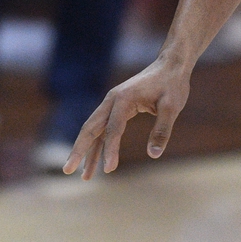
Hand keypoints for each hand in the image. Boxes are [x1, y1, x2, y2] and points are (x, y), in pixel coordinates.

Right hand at [63, 57, 191, 178]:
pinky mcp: (117, 108)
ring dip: (87, 151)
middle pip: (90, 128)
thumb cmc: (172, 84)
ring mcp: (113, 103)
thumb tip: (154, 154)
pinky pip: (103, 129)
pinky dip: (98, 145)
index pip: (113, 129)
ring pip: (94, 130)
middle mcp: (112, 100)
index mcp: (124, 98)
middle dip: (79, 150)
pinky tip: (95, 161)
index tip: (109, 169)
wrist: (171, 65)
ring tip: (84, 176)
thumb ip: (163, 130)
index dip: (110, 150)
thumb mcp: (172, 106)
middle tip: (67, 171)